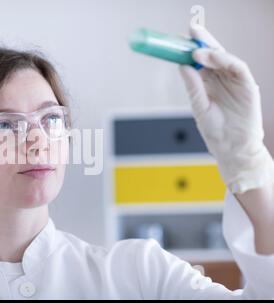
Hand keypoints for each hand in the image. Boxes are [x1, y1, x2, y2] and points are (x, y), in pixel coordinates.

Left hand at [179, 24, 273, 193]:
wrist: (231, 149)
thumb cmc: (216, 131)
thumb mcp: (199, 107)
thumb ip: (193, 86)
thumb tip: (182, 66)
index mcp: (208, 83)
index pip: (200, 61)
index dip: (190, 48)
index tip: (177, 39)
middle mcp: (222, 79)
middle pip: (212, 54)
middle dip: (202, 41)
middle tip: (190, 30)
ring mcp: (235, 81)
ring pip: (224, 57)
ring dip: (210, 50)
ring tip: (195, 49)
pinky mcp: (248, 85)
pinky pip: (238, 67)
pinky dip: (225, 60)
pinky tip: (211, 58)